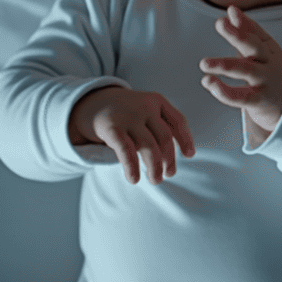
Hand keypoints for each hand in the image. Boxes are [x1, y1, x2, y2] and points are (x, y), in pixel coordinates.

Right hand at [67, 85, 194, 184]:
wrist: (91, 102)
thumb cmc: (126, 112)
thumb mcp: (145, 110)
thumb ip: (160, 126)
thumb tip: (177, 155)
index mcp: (157, 101)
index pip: (178, 121)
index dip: (186, 139)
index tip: (190, 155)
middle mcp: (145, 107)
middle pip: (164, 137)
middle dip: (169, 159)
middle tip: (169, 174)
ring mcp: (128, 116)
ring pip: (148, 146)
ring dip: (154, 167)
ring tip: (156, 180)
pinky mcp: (111, 128)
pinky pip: (126, 151)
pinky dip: (132, 167)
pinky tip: (134, 179)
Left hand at [199, 6, 281, 138]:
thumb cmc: (268, 70)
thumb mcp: (263, 50)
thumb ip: (247, 30)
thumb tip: (231, 10)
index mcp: (268, 49)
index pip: (255, 33)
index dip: (241, 23)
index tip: (226, 15)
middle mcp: (268, 63)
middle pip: (254, 46)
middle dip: (237, 34)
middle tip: (220, 23)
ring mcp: (264, 81)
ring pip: (245, 70)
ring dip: (224, 64)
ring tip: (204, 63)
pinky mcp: (258, 100)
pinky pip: (240, 97)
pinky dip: (224, 91)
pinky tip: (209, 83)